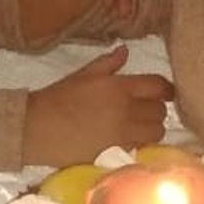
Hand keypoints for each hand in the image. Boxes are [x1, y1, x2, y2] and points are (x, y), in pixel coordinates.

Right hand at [23, 45, 174, 163]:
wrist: (37, 128)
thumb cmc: (57, 98)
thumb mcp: (82, 75)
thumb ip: (108, 64)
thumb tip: (125, 50)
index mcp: (119, 87)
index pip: (158, 86)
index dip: (166, 89)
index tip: (165, 92)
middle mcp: (126, 110)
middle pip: (160, 111)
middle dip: (157, 109)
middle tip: (148, 109)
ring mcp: (123, 134)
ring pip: (156, 132)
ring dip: (153, 128)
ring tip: (141, 126)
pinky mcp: (116, 153)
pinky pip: (140, 147)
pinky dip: (140, 143)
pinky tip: (129, 140)